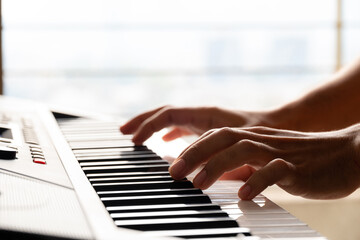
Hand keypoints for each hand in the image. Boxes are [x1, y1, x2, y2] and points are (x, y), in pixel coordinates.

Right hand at [120, 105, 270, 144]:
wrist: (278, 123)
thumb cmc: (263, 133)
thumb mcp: (243, 147)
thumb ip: (222, 159)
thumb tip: (202, 173)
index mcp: (206, 114)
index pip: (169, 115)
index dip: (149, 126)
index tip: (135, 139)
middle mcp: (201, 113)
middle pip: (164, 113)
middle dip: (142, 121)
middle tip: (124, 133)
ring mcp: (203, 118)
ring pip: (171, 118)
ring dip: (152, 125)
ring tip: (135, 136)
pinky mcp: (206, 125)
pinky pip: (181, 125)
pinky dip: (168, 131)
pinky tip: (164, 141)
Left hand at [169, 125, 359, 199]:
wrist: (346, 154)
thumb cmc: (303, 158)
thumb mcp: (267, 156)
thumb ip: (243, 162)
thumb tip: (216, 173)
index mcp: (253, 137)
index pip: (217, 136)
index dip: (192, 148)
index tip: (172, 165)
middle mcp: (262, 140)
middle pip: (223, 138)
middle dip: (194, 154)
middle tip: (174, 173)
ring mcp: (279, 152)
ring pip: (243, 150)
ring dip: (217, 165)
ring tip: (199, 183)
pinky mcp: (297, 167)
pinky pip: (275, 171)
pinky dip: (257, 181)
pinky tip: (244, 194)